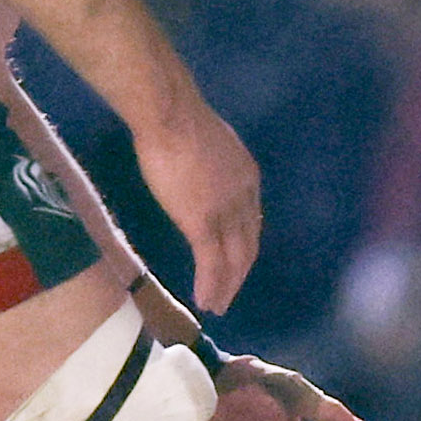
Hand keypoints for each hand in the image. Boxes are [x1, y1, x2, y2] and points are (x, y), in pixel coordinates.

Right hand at [130, 92, 262, 314]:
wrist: (170, 114)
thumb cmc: (179, 121)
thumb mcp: (207, 146)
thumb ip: (210, 167)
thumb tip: (199, 175)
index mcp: (247, 177)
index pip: (250, 221)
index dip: (243, 245)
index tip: (235, 263)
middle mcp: (244, 197)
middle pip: (247, 245)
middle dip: (239, 274)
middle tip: (229, 296)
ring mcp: (225, 211)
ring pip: (232, 259)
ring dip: (225, 286)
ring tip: (217, 306)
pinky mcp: (202, 221)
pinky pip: (210, 261)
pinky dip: (210, 284)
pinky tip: (205, 300)